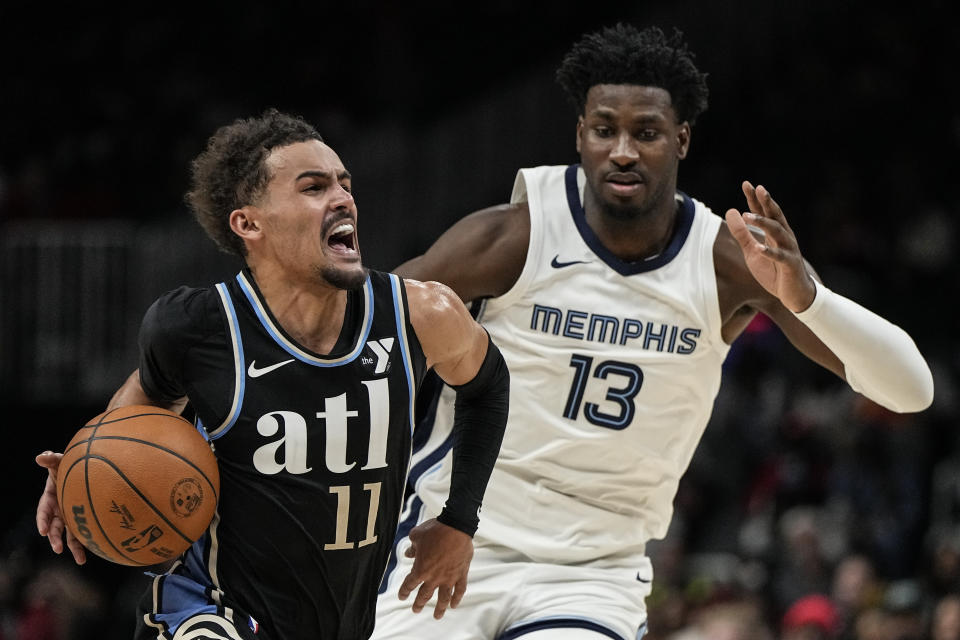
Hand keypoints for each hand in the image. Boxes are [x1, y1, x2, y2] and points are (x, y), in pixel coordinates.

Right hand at [36, 451, 86, 564]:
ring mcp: (71, 517)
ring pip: (71, 535)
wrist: (84, 470)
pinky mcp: (84, 519)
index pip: (43, 511)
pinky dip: (90, 541)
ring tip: (81, 560)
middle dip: (55, 539)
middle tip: (58, 549)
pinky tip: (98, 550)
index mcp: (50, 499)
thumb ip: (51, 459)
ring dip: (74, 548)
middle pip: (54, 528)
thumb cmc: (69, 466)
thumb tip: (41, 456)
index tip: (43, 530)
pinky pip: (86, 532)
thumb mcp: (59, 461)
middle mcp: (59, 511)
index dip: (42, 520)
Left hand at [397, 518, 472, 618]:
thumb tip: (408, 552)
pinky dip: (457, 598)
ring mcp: (449, 577)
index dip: (404, 592)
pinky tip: (454, 604)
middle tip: (416, 610)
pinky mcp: (461, 574)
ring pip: (443, 597)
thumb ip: (412, 547)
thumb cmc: (435, 530)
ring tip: (437, 616)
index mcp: (420, 569)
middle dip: (419, 603)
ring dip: (439, 608)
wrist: (456, 526)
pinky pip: (459, 589)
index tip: (402, 597)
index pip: (409, 584)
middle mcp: (434, 577)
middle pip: (424, 595)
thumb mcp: (416, 535)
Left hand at [725, 181, 816, 312]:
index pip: (764, 211)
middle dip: (767, 202)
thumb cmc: (773, 271)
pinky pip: (780, 256)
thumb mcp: (752, 252)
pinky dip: (770, 252)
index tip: (746, 184)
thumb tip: (731, 211)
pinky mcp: (790, 264)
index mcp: (774, 233)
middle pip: (775, 216)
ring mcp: (789, 249)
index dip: (755, 198)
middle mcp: (784, 237)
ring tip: (748, 216)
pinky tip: (759, 247)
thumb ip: (742, 234)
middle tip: (758, 188)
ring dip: (763, 223)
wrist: (793, 295)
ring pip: (778, 232)